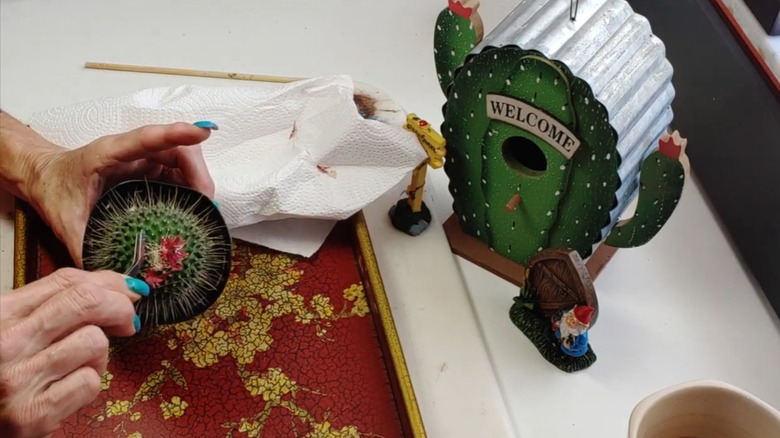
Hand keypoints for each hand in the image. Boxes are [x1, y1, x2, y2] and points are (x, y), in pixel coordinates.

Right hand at [0, 268, 148, 437]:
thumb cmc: (1, 372)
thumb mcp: (15, 329)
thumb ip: (54, 305)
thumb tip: (120, 288)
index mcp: (2, 313)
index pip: (68, 281)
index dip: (109, 282)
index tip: (128, 291)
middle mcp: (7, 342)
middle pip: (87, 302)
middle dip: (120, 307)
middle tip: (128, 321)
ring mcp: (18, 379)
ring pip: (95, 342)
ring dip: (100, 353)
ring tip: (81, 364)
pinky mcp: (33, 413)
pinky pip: (89, 382)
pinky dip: (89, 383)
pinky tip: (69, 388)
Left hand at [25, 122, 216, 266]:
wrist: (44, 177)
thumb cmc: (53, 189)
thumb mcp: (65, 221)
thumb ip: (84, 247)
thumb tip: (107, 277)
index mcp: (109, 153)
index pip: (148, 138)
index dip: (177, 134)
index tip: (202, 133)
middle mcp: (132, 152)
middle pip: (179, 150)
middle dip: (199, 173)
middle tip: (206, 204)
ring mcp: (144, 160)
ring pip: (184, 162)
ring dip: (200, 183)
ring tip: (203, 212)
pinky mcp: (150, 171)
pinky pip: (179, 175)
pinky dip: (191, 191)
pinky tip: (192, 212)